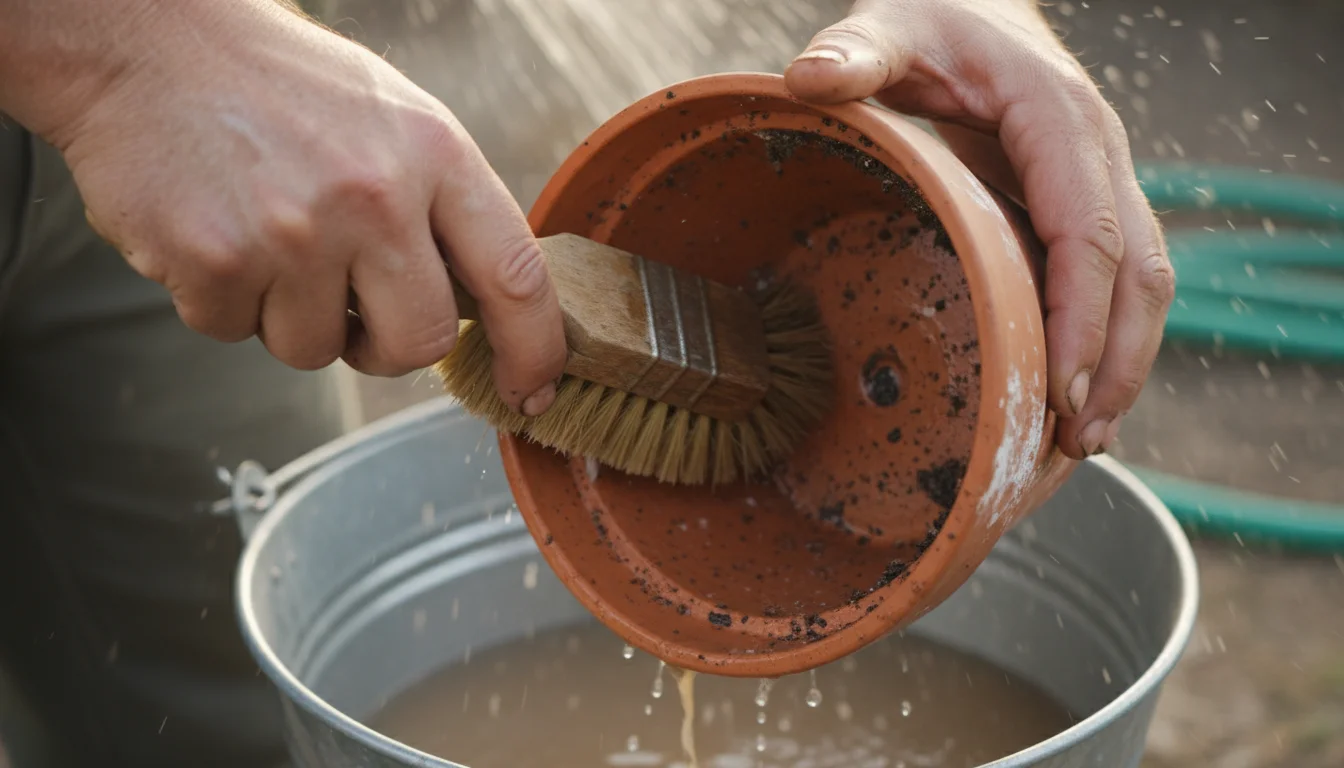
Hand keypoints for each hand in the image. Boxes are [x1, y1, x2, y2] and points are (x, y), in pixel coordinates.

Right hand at [51, 1, 564, 413]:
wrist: (148, 43)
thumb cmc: (281, 87)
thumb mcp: (393, 119)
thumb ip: (443, 207)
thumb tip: (482, 307)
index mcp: (434, 153)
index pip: (515, 275)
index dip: (534, 349)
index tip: (533, 390)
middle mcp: (374, 194)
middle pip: (420, 342)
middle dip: (388, 346)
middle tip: (354, 308)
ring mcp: (293, 232)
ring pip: (318, 351)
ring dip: (293, 317)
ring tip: (269, 237)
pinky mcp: (216, 261)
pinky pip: (237, 333)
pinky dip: (225, 300)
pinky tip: (219, 232)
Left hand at [785, 0, 1173, 458]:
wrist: (972, 9)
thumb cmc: (933, 22)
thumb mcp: (890, 27)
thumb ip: (855, 54)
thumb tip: (808, 81)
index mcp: (1061, 120)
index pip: (1092, 234)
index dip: (1082, 319)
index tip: (1062, 391)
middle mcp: (1099, 155)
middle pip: (1138, 272)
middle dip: (1114, 363)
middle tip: (1075, 440)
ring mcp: (1101, 183)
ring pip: (1144, 283)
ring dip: (1123, 365)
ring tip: (1083, 441)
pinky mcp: (1086, 206)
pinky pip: (1118, 280)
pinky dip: (1106, 343)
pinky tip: (1078, 397)